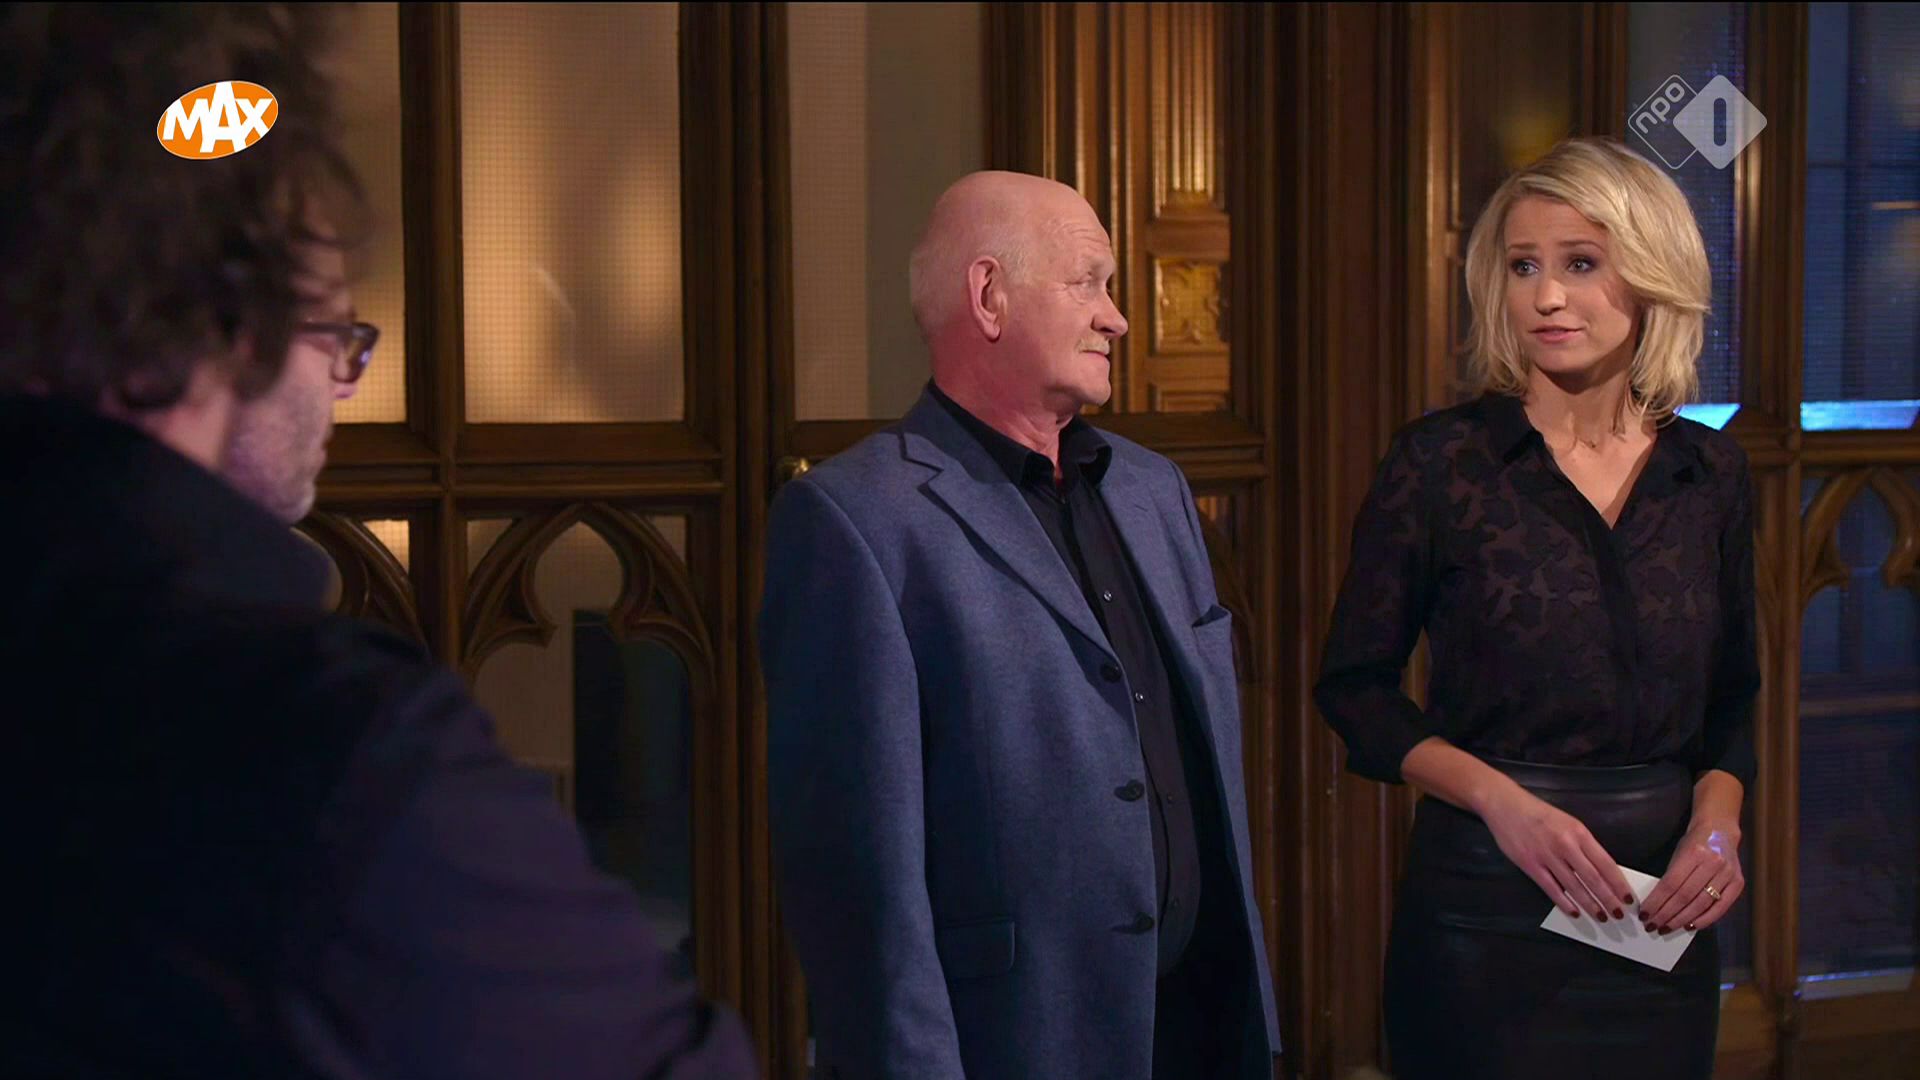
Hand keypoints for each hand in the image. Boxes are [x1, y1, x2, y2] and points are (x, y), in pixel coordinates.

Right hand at [1480, 785, 1634, 920]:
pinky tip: (1574, 912)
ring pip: (1574, 887)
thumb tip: (1601, 871)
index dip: (1619, 884)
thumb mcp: (1568, 822)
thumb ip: (1583, 845)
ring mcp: (1547, 856)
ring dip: (1590, 904)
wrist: (1505, 804)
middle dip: (1608, 899)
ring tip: (1601, 917)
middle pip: (1593, 879)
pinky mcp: (1530, 864)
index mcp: (1579, 833)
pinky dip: (1564, 902)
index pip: (1605, 863)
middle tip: (1619, 914)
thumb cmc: (1538, 813)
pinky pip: (1551, 888)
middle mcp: (1565, 845)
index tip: (1628, 898)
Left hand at [1641, 820, 1742, 933]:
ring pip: (1701, 904)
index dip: (1657, 902)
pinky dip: (1705, 919)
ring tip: (1667, 928)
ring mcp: (1727, 873)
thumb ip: (1671, 875)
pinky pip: (1721, 907)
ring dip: (1682, 920)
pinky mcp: (1738, 882)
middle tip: (1653, 926)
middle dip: (1666, 914)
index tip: (1645, 914)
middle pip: (1685, 896)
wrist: (1720, 829)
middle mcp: (1713, 863)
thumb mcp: (1678, 853)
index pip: (1670, 884)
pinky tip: (1690, 926)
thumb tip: (1656, 904)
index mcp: (1693, 852)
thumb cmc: (1694, 843)